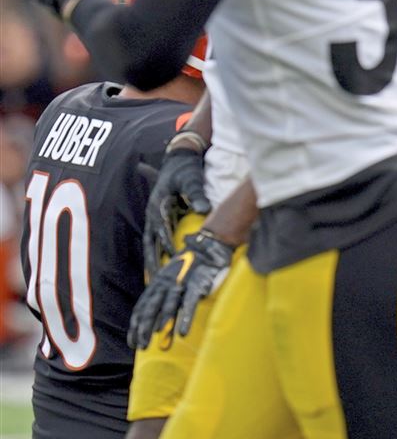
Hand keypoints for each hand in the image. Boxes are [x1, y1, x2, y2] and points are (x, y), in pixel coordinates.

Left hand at [129, 230, 233, 349]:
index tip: (132, 342)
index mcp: (157, 284)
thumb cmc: (193, 267)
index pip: (141, 307)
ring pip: (167, 306)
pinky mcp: (197, 285)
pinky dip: (186, 319)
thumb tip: (161, 318)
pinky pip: (190, 304)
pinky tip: (183, 333)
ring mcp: (180, 284)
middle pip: (150, 308)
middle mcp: (165, 284)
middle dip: (144, 328)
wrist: (209, 247)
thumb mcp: (176, 282)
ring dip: (161, 323)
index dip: (135, 325)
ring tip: (156, 340)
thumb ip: (169, 299)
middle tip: (140, 346)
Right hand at [143, 140, 209, 277]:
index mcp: (158, 204)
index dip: (167, 244)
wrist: (181, 158)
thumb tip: (204, 209)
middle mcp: (154, 213)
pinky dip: (160, 254)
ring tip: (157, 281)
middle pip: (151, 242)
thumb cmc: (186, 169)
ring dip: (154, 261)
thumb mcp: (191, 179)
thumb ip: (196, 194)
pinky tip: (165, 269)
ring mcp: (157, 217)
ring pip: (152, 244)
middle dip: (153, 261)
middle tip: (157, 280)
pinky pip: (159, 241)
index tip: (175, 259)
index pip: (161, 229)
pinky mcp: (162, 219)